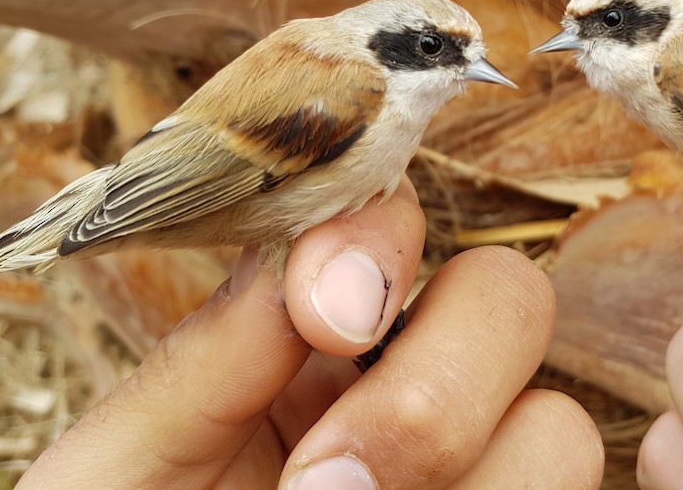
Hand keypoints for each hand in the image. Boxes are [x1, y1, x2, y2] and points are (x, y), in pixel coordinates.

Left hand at [19, 178, 603, 488]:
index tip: (328, 320)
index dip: (382, 241)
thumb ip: (206, 360)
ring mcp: (475, 476)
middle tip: (328, 488)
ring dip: (466, 482)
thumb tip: (306, 259)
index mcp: (314, 346)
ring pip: (559, 429)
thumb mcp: (123, 472)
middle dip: (436, 387)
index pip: (395, 219)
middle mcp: (412, 391)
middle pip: (512, 299)